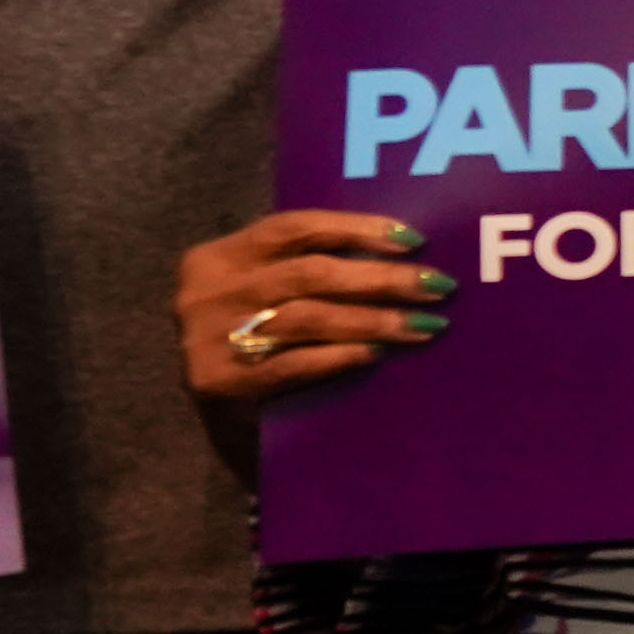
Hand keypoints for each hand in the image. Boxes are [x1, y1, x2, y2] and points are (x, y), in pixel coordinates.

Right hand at [172, 208, 438, 432]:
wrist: (196, 406)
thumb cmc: (242, 336)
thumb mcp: (257, 289)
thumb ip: (304, 268)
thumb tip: (396, 253)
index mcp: (218, 256)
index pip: (296, 227)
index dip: (358, 229)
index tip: (415, 239)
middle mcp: (210, 291)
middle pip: (311, 272)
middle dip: (381, 277)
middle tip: (437, 285)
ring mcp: (209, 337)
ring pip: (308, 317)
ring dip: (374, 319)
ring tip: (424, 324)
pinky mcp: (221, 381)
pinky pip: (294, 363)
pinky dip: (340, 355)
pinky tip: (377, 353)